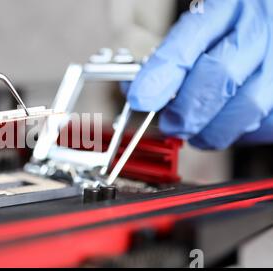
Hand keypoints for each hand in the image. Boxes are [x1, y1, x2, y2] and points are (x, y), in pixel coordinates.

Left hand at [125, 0, 272, 149]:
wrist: (270, 22)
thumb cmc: (232, 29)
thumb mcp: (202, 27)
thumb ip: (171, 55)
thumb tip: (137, 91)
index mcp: (229, 6)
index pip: (189, 41)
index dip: (161, 75)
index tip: (141, 99)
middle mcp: (260, 28)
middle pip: (220, 75)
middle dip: (186, 109)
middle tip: (171, 124)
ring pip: (247, 104)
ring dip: (212, 129)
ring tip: (195, 132)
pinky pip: (265, 123)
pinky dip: (238, 133)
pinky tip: (223, 126)